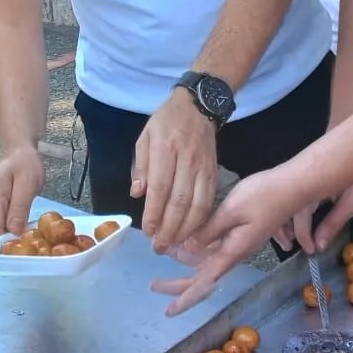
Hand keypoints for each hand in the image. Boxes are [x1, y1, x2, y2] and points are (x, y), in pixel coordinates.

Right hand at [0, 147, 47, 237]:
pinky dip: (9, 229)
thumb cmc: (25, 166)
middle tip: (30, 242)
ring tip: (29, 234)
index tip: (22, 249)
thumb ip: (19, 208)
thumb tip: (14, 232)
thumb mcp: (27, 184)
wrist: (19, 154)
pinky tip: (22, 227)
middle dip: (9, 241)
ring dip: (10, 235)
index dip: (5, 243)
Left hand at [135, 91, 219, 252]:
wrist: (198, 106)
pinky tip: (193, 232)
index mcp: (165, 148)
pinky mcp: (214, 171)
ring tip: (175, 245)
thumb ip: (141, 166)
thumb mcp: (145, 137)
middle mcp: (187, 159)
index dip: (154, 212)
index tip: (148, 231)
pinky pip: (209, 200)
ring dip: (186, 229)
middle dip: (169, 228)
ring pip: (198, 204)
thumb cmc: (166, 122)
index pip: (160, 186)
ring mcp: (203, 166)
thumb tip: (137, 194)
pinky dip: (202, 219)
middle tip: (160, 247)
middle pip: (180, 200)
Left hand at [150, 166, 301, 315]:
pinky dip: (197, 250)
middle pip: (204, 277)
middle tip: (155, 285)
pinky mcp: (241, 234)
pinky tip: (186, 243)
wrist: (292, 187)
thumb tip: (187, 249)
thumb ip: (209, 231)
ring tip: (166, 258)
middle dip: (179, 284)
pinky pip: (214, 250)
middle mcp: (235, 253)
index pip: (205, 283)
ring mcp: (238, 244)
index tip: (169, 310)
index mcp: (232, 252)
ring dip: (186, 265)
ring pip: (207, 263)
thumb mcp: (231, 211)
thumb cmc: (263, 197)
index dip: (186, 298)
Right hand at [282, 175, 352, 254]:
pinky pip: (285, 199)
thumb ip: (334, 223)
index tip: (310, 251)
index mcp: (310, 192)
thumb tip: (320, 245)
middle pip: (282, 213)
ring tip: (286, 240)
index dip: (303, 239)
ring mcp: (295, 183)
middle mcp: (297, 187)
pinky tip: (289, 223)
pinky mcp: (297, 181)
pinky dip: (283, 213)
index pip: (300, 220)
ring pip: (279, 206)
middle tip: (288, 248)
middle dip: (283, 233)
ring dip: (281, 223)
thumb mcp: (351, 201)